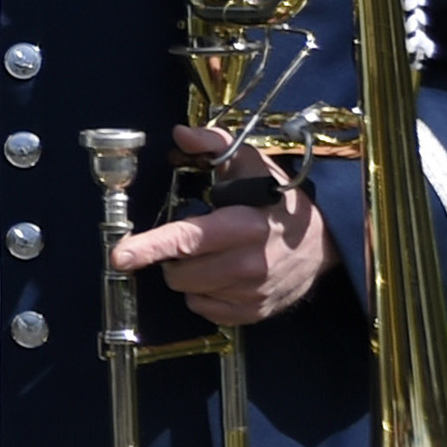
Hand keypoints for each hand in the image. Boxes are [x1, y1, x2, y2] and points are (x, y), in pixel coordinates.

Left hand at [107, 125, 333, 328]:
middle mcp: (249, 265)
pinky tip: (220, 275)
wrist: (326, 241)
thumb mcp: (250, 164)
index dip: (150, 247)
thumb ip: (214, 145)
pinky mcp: (255, 312)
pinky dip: (203, 294)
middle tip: (189, 240)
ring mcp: (253, 293)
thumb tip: (180, 134)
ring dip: (188, 275)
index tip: (120, 256)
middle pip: (180, 272)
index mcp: (244, 225)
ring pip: (190, 291)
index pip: (188, 239)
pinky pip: (205, 309)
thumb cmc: (278, 200)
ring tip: (209, 255)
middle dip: (172, 257)